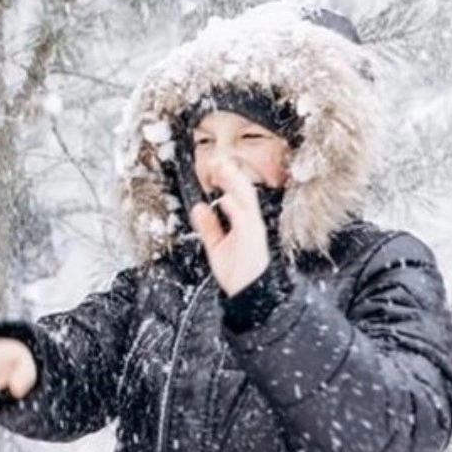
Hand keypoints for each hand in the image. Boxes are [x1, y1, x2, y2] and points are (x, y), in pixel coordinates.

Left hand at [190, 157, 270, 295]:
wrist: (249, 294)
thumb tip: (199, 208)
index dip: (226, 176)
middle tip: (216, 158)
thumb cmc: (237, 273)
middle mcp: (250, 222)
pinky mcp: (251, 240)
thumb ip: (209, 226)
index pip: (236, 193)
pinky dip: (235, 208)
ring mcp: (252, 230)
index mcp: (244, 222)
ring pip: (246, 200)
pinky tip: (226, 198)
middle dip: (230, 173)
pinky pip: (245, 221)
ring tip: (222, 169)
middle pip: (243, 190)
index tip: (213, 163)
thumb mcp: (217, 245)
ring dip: (233, 183)